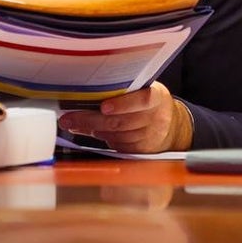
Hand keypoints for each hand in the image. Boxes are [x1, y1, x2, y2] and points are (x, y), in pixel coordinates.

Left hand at [58, 82, 192, 153]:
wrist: (172, 127)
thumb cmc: (151, 105)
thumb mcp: (144, 92)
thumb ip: (123, 93)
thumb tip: (88, 95)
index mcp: (158, 97)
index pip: (143, 100)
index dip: (123, 104)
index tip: (104, 107)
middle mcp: (156, 117)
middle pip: (120, 121)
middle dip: (90, 120)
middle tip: (69, 118)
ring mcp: (149, 136)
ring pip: (115, 134)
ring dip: (93, 129)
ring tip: (77, 123)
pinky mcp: (142, 150)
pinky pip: (118, 145)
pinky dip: (104, 138)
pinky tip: (96, 131)